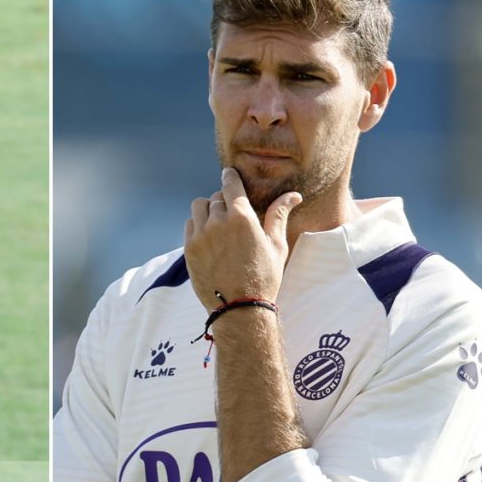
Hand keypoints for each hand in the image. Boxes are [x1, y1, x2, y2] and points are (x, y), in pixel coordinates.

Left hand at [183, 167, 301, 310]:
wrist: (239, 308)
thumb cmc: (264, 277)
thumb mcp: (276, 245)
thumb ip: (278, 215)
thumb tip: (293, 194)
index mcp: (241, 217)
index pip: (230, 183)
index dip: (229, 176)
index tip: (229, 173)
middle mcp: (217, 222)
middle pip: (216, 197)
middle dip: (224, 200)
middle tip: (232, 213)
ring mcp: (200, 235)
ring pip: (199, 207)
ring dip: (208, 209)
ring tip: (218, 222)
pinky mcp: (189, 249)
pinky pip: (190, 224)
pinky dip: (197, 224)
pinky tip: (208, 235)